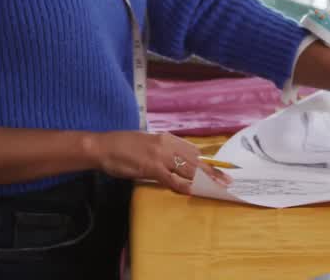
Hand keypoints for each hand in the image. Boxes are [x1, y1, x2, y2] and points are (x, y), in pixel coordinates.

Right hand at [84, 131, 231, 193]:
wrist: (103, 147)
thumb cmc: (120, 146)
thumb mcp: (145, 143)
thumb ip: (160, 150)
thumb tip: (172, 160)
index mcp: (164, 138)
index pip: (191, 150)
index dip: (206, 160)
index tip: (218, 167)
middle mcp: (165, 144)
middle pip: (194, 159)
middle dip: (211, 171)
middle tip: (226, 180)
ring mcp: (159, 155)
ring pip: (187, 168)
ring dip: (204, 179)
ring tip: (217, 187)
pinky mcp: (151, 167)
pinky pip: (171, 178)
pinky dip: (183, 185)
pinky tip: (193, 191)